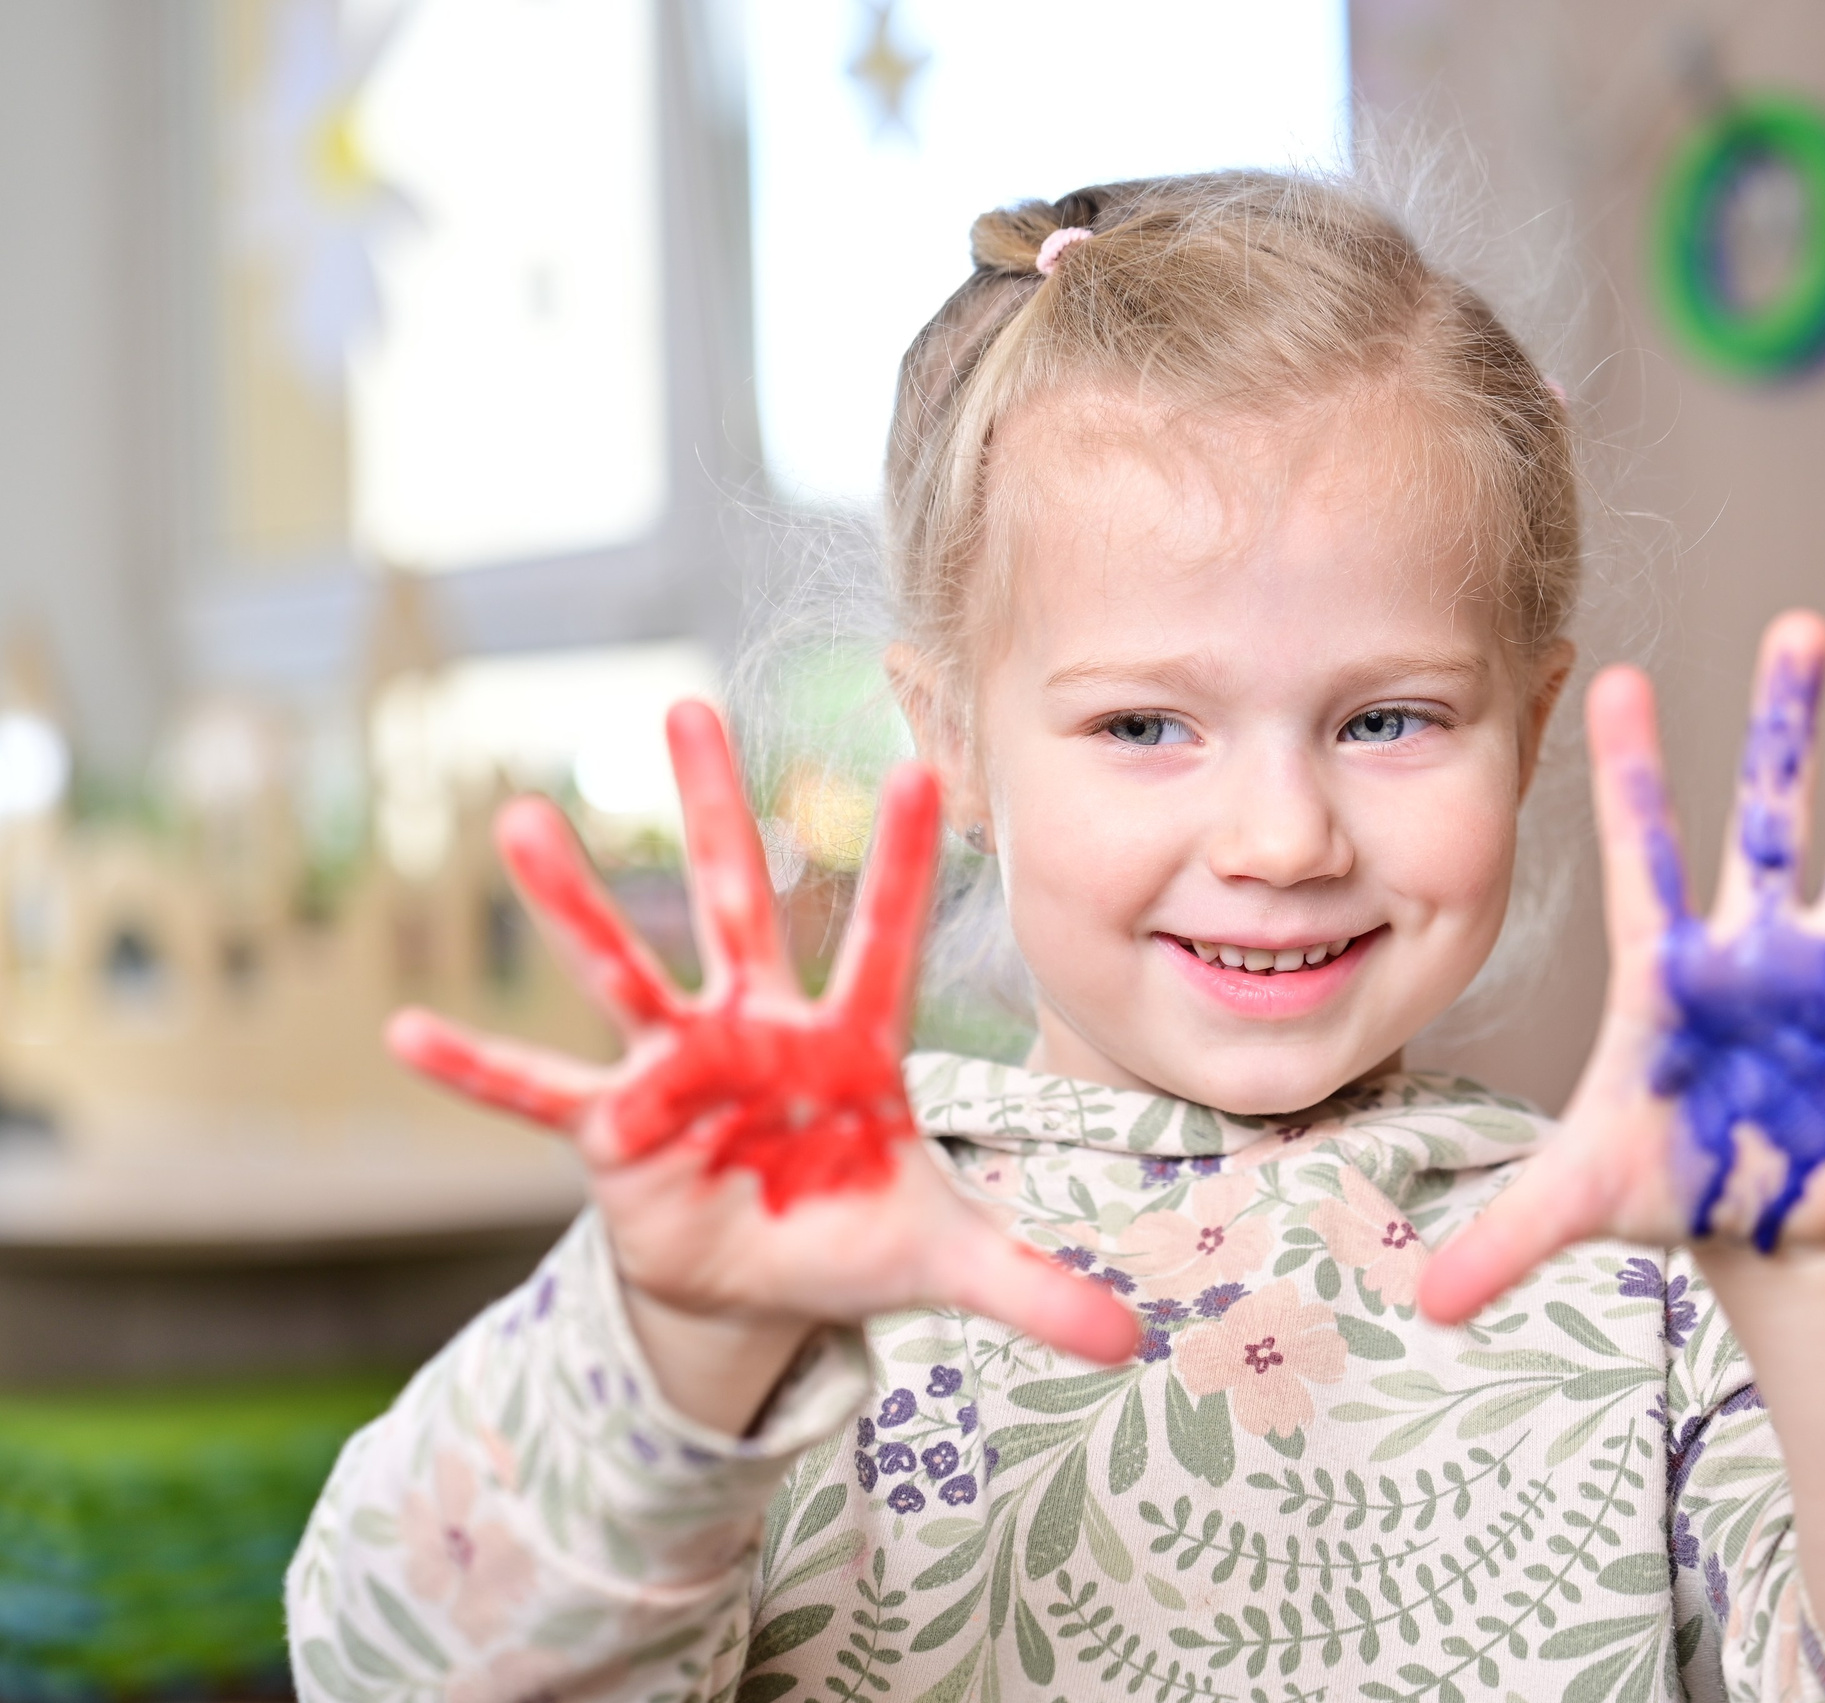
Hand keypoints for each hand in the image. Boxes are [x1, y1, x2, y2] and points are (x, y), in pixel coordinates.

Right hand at [389, 702, 1139, 1376]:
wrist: (766, 1280)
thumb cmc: (857, 1235)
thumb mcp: (947, 1262)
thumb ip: (1033, 1286)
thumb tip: (1138, 1341)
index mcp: (853, 1046)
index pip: (884, 943)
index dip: (901, 867)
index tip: (925, 768)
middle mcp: (761, 1032)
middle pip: (741, 906)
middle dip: (716, 811)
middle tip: (686, 705)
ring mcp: (681, 1072)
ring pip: (626, 971)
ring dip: (577, 903)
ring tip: (522, 820)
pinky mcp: (617, 1132)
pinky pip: (540, 1095)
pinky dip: (478, 1071)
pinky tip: (407, 1033)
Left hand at [1422, 613, 1824, 1319]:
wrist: (1757, 1210)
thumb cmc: (1666, 1172)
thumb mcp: (1582, 1200)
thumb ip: (1507, 1236)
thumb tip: (1425, 1307)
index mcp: (1667, 968)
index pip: (1641, 854)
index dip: (1629, 772)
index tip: (1609, 673)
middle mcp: (1756, 948)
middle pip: (1769, 818)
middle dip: (1784, 727)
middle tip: (1801, 627)